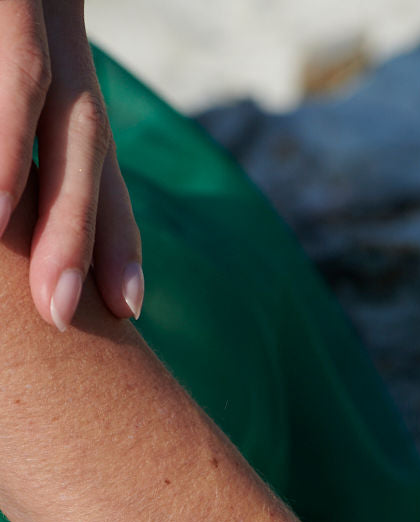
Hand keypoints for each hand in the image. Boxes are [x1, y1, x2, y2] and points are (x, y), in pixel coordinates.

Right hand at [0, 0, 141, 327]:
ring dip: (18, 162)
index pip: (90, 143)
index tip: (130, 310)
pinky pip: (2, 39)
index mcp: (52, 33)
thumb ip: (14, 109)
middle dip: (78, 226)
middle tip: (70, 315)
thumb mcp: (10, 49)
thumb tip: (4, 209)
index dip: (112, 228)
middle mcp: (48, 8)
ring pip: (36, 77)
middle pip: (81, 127)